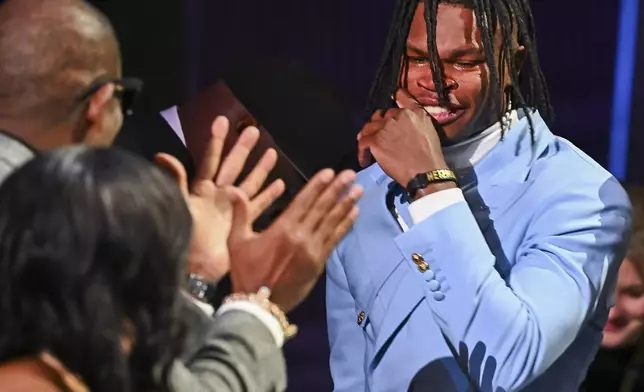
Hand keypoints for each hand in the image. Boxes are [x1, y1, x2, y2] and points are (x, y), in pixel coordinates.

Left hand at [156, 116, 284, 281]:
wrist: (196, 268)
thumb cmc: (185, 236)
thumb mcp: (179, 205)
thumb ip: (175, 180)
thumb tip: (161, 154)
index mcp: (202, 190)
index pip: (210, 160)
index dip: (215, 141)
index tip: (222, 121)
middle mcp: (219, 196)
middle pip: (234, 167)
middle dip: (243, 149)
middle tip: (254, 130)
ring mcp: (232, 209)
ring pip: (250, 182)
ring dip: (260, 168)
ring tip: (272, 152)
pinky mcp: (242, 223)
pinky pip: (259, 205)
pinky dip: (269, 195)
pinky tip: (280, 184)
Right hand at [227, 169, 362, 311]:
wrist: (259, 305)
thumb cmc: (246, 272)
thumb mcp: (237, 242)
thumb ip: (240, 214)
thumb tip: (233, 189)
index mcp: (282, 228)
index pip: (304, 201)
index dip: (318, 185)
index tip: (330, 172)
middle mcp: (301, 236)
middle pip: (322, 208)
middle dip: (337, 189)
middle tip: (351, 175)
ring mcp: (312, 250)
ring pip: (332, 222)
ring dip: (346, 204)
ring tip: (358, 190)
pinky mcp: (319, 263)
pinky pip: (335, 240)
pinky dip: (345, 226)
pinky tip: (354, 214)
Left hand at [357, 89, 446, 186]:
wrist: (425, 171)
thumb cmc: (429, 154)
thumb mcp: (428, 128)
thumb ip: (416, 115)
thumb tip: (402, 97)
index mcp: (411, 112)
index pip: (393, 110)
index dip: (388, 119)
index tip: (386, 126)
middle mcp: (396, 116)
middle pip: (379, 118)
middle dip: (377, 127)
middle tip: (377, 137)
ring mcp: (384, 128)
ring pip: (368, 128)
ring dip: (366, 136)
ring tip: (367, 147)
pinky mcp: (376, 141)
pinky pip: (362, 143)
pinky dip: (362, 152)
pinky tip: (365, 160)